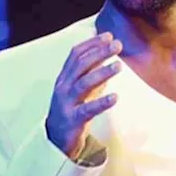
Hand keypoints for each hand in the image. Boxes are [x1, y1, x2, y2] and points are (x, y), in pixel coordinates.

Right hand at [45, 32, 121, 159]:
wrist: (56, 139)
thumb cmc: (72, 109)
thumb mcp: (81, 89)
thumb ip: (92, 73)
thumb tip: (108, 55)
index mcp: (65, 77)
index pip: (76, 54)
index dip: (92, 43)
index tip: (109, 35)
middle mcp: (63, 87)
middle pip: (80, 65)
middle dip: (99, 52)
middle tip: (117, 45)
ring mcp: (66, 103)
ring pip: (83, 84)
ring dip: (101, 73)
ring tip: (119, 66)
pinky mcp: (73, 120)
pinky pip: (87, 109)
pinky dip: (101, 102)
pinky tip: (115, 97)